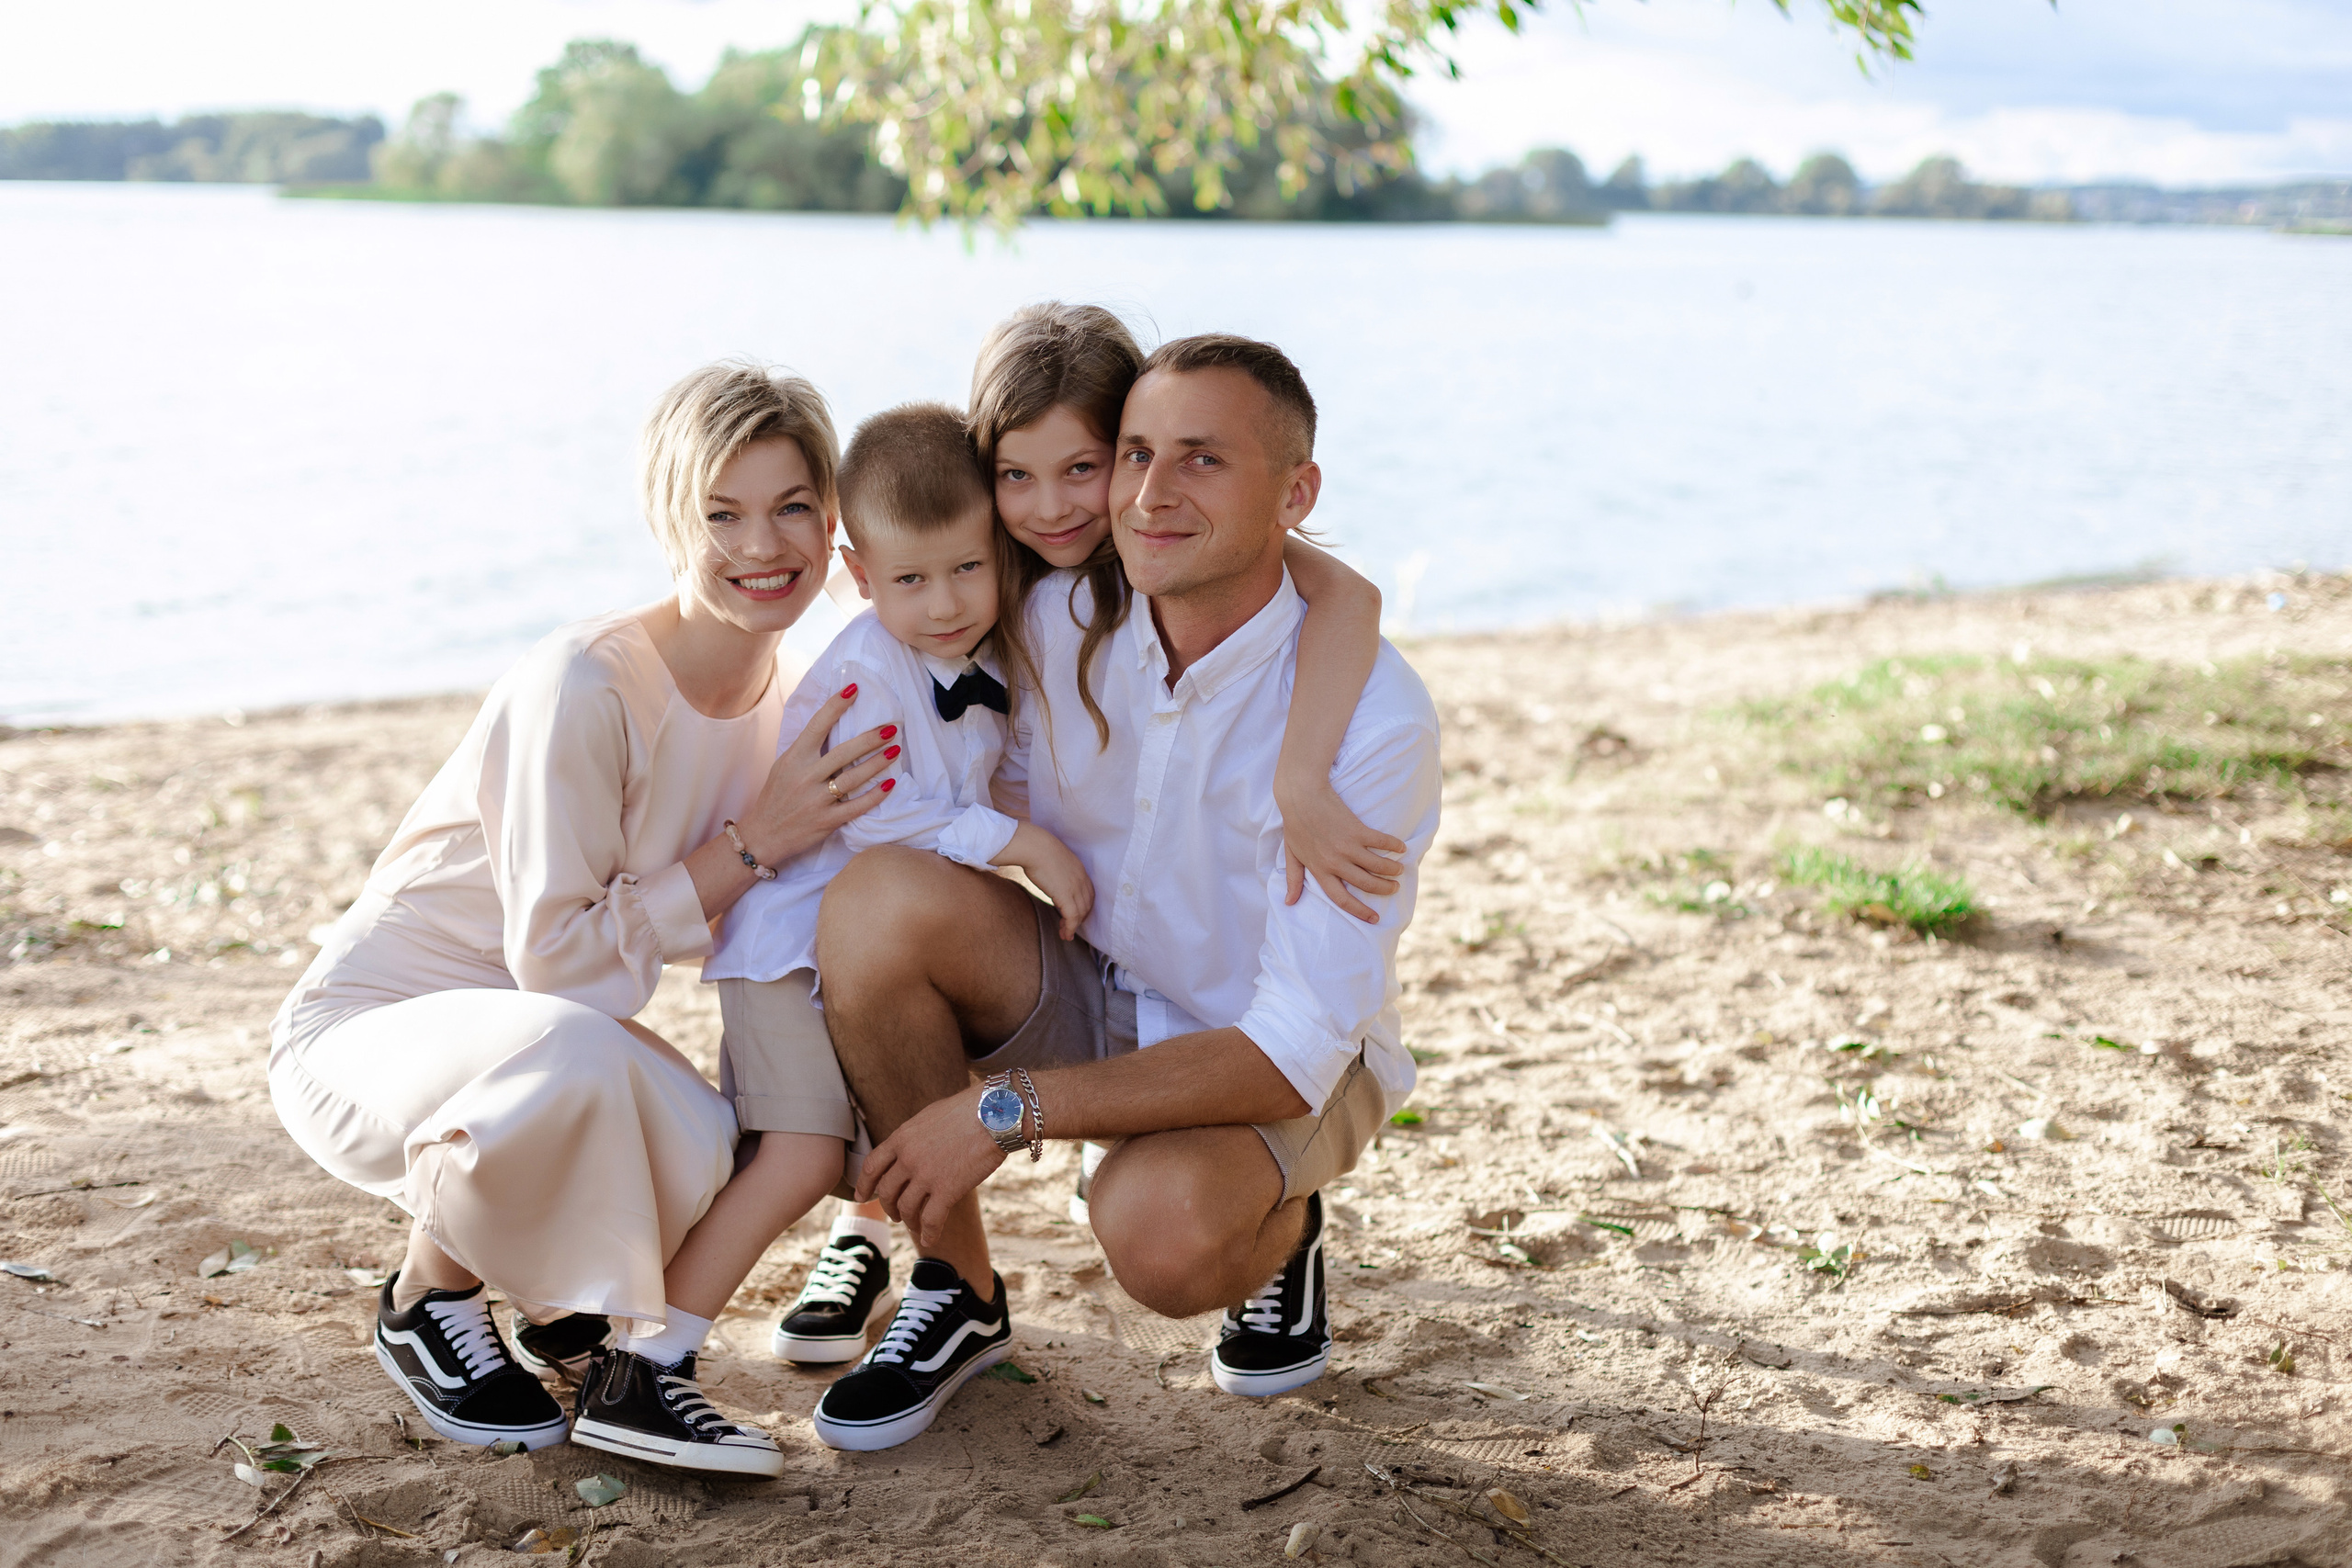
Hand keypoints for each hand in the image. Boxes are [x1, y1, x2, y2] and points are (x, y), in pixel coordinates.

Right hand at [737, 685, 900, 864]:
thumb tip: (830, 724)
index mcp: (794, 758)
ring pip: (853, 778)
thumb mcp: (784, 766)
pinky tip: (890, 785)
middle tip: (891, 727)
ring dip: (877, 763)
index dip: (836, 706)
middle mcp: (805, 777)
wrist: (763, 835)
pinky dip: (875, 796)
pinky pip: (856, 807)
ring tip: (895, 750)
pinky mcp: (827, 821)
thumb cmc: (776, 796)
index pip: (816, 725)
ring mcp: (816, 800)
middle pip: (842, 752)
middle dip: (869, 739)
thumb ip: (805, 749)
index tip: (854, 689)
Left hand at [855, 1086, 1005, 1250]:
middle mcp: (908, 1158)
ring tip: (914, 1226)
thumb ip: (913, 1136)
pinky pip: (931, 1220)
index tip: (861, 1196)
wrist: (994, 1114)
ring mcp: (926, 1175)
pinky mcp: (947, 1190)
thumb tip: (908, 1147)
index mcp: (901, 1138)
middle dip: (888, 1207)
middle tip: (894, 1214)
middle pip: (886, 1191)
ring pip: (906, 1208)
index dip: (864, 1184)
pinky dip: (928, 1233)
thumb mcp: (929, 1117)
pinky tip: (929, 1239)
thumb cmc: (967, 1110)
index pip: (872, 1166)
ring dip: (908, 1221)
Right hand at [1000, 823, 1094, 940]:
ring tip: (1065, 934)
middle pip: (1087, 904)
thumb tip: (1049, 875)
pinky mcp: (1066, 895)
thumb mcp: (1054, 859)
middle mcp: (1081, 879)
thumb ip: (1057, 869)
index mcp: (1079, 869)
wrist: (1034, 846)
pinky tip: (1065, 934)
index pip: (1088, 892)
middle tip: (1070, 927)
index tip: (1076, 914)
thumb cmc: (1037, 849)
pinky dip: (1070, 928)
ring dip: (1074, 926)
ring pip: (1081, 913)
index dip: (1084, 905)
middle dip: (1080, 918)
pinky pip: (1072, 917)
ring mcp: (1075, 887)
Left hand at [1277, 777, 1403, 922]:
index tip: (1374, 918)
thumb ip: (1293, 879)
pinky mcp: (1357, 830)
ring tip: (1399, 870)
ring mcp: (1347, 847)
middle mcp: (1335, 862)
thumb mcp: (1292, 854)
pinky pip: (1381, 842)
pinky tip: (1401, 848)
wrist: (1301, 795)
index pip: (1341, 899)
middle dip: (1384, 889)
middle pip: (1366, 884)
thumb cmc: (1295, 823)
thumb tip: (1288, 902)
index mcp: (1320, 870)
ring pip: (1377, 866)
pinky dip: (1394, 846)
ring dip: (1392, 870)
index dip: (1359, 911)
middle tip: (1393, 887)